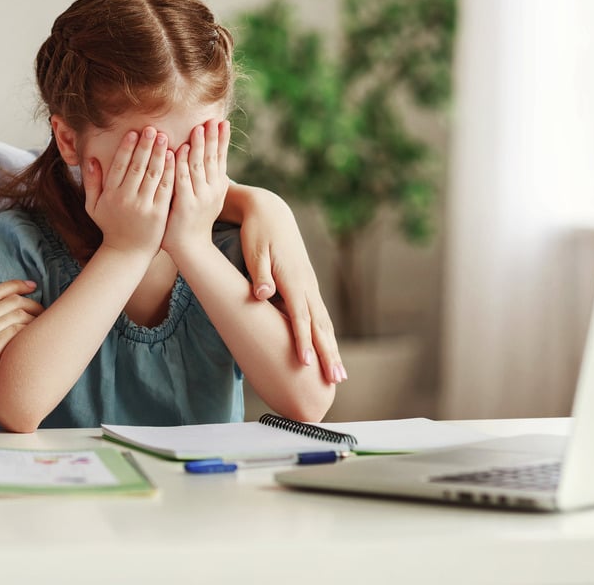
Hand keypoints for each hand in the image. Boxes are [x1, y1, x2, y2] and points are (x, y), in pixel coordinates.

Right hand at [0, 279, 41, 424]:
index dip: (14, 285)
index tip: (30, 286)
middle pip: (8, 300)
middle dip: (31, 301)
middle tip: (44, 309)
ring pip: (15, 313)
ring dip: (35, 317)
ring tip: (45, 325)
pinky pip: (15, 331)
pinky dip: (30, 331)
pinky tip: (37, 339)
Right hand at [81, 126, 173, 259]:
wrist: (126, 253)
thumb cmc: (110, 226)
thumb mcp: (93, 206)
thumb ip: (92, 182)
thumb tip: (90, 159)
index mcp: (111, 195)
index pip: (120, 166)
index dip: (127, 148)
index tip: (134, 132)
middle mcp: (126, 199)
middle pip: (137, 167)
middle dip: (145, 146)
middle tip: (152, 129)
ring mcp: (143, 206)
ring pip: (152, 175)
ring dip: (159, 154)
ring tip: (164, 138)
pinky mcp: (158, 213)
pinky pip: (165, 189)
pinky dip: (170, 172)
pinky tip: (174, 158)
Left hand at [163, 119, 229, 257]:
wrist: (189, 247)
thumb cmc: (193, 219)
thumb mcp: (206, 197)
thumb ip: (206, 177)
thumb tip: (208, 156)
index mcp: (218, 187)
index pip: (221, 159)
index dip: (222, 140)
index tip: (223, 122)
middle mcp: (212, 191)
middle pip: (212, 159)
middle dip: (212, 138)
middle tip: (212, 119)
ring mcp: (200, 198)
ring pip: (198, 166)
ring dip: (198, 146)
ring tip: (198, 128)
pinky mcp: (185, 204)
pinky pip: (183, 180)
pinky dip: (181, 164)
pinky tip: (179, 150)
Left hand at [233, 186, 346, 383]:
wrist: (270, 211)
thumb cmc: (258, 233)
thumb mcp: (254, 251)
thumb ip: (260, 275)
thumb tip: (262, 295)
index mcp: (293, 280)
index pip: (300, 317)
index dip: (303, 342)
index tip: (306, 364)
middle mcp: (307, 285)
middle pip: (321, 326)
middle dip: (328, 354)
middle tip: (336, 381)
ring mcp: (310, 285)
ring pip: (324, 323)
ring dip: (332, 348)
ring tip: (339, 374)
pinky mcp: (307, 285)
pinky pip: (320, 316)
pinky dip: (326, 335)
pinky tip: (329, 350)